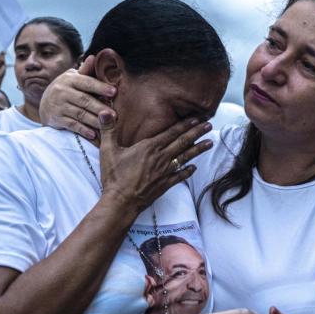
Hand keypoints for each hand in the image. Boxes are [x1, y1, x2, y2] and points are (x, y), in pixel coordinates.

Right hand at [38, 55, 116, 138]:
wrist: (45, 103)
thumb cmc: (67, 88)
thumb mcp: (74, 78)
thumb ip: (86, 71)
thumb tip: (94, 57)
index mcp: (69, 79)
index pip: (86, 82)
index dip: (100, 87)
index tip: (114, 92)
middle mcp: (62, 91)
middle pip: (84, 100)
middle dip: (100, 108)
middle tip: (115, 114)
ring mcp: (58, 106)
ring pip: (80, 114)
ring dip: (95, 121)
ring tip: (108, 125)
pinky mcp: (56, 119)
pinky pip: (72, 125)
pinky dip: (83, 130)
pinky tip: (94, 134)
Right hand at [98, 112, 212, 211]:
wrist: (121, 202)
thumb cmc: (114, 176)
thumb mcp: (108, 150)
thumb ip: (108, 129)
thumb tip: (104, 111)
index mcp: (149, 147)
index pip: (171, 132)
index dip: (185, 125)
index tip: (196, 118)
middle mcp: (161, 158)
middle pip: (183, 142)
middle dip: (197, 133)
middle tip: (209, 125)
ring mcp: (165, 172)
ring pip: (185, 157)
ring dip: (198, 149)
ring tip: (210, 143)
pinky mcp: (165, 184)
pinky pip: (180, 176)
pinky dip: (188, 171)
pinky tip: (194, 168)